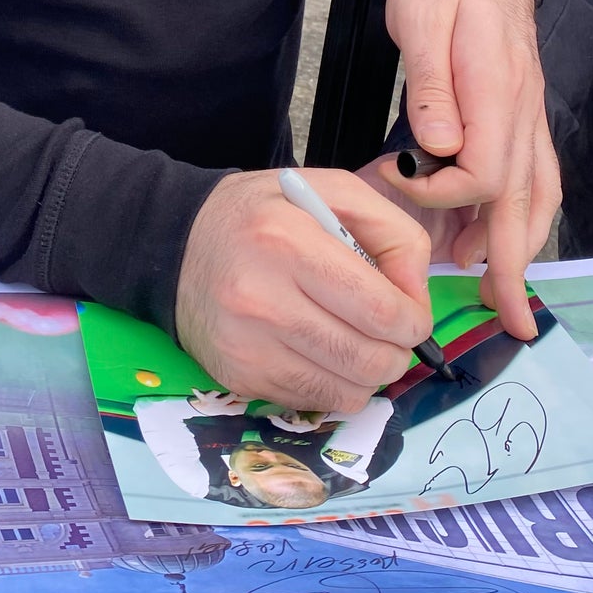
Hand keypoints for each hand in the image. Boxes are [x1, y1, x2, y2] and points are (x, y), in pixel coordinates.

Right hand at [174, 167, 431, 413]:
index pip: (381, 311)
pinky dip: (334, 385)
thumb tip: (416, 298)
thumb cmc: (263, 213)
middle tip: (391, 334)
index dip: (413, 321)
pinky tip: (322, 353)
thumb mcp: (330, 190)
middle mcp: (263, 300)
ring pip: (347, 390)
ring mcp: (247, 346)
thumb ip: (392, 232)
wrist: (176, 244)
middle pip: (369, 359)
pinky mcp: (239, 377)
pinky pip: (314, 401)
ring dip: (369, 373)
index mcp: (289, 243)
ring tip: (358, 343)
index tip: (411, 316)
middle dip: (398, 352)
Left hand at [372, 0, 559, 339]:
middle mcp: (523, 111)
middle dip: (515, 266)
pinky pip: (536, 176)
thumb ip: (430, 83)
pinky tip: (494, 237)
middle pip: (526, 202)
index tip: (400, 183)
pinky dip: (522, 215)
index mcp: (496, 90)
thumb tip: (439, 144)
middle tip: (507, 320)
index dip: (444, 195)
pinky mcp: (524, 115)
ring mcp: (530, 116)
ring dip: (519, 246)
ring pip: (538, 195)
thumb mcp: (420, 16)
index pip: (485, 172)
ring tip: (495, 292)